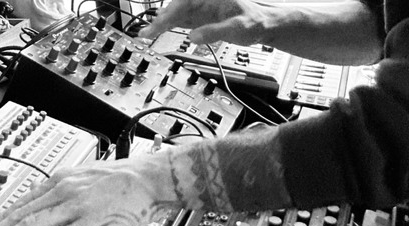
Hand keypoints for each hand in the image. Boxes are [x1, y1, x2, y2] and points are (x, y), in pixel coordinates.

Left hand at [0, 156, 175, 225]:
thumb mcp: (90, 183)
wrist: (151, 178)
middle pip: (17, 215)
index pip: (20, 202)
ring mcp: (75, 205)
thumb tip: (61, 220)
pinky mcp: (91, 221)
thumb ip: (71, 200)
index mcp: (60, 181)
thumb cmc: (127, 182)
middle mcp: (62, 190)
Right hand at [139, 0, 271, 45]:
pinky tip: (160, 31)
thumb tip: (193, 38)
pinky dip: (170, 27)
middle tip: (145, 34)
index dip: (168, 14)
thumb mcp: (236, 29)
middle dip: (160, 21)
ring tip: (147, 35)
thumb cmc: (254, 22)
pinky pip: (182, 21)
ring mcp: (201, 10)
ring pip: (176, 15)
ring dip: (162, 25)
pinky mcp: (201, 19)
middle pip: (175, 8)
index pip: (183, 3)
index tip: (157, 25)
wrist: (262, 25)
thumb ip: (214, 32)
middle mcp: (202, 0)